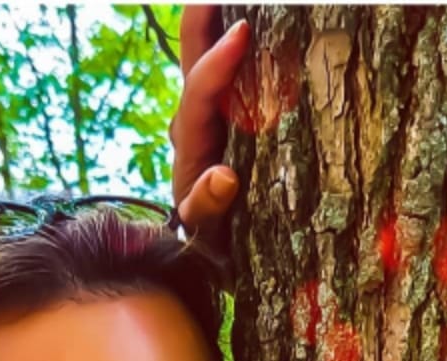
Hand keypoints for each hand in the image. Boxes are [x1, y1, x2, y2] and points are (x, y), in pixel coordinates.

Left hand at [170, 6, 248, 274]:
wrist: (205, 250)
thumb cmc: (207, 241)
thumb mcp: (205, 233)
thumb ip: (206, 207)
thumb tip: (223, 176)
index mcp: (190, 143)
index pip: (198, 93)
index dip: (215, 63)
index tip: (241, 32)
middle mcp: (194, 122)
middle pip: (194, 57)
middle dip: (203, 17)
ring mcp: (209, 118)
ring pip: (209, 59)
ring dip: (219, 23)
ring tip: (241, 2)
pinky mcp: (226, 120)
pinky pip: (230, 75)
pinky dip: (238, 46)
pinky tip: (256, 25)